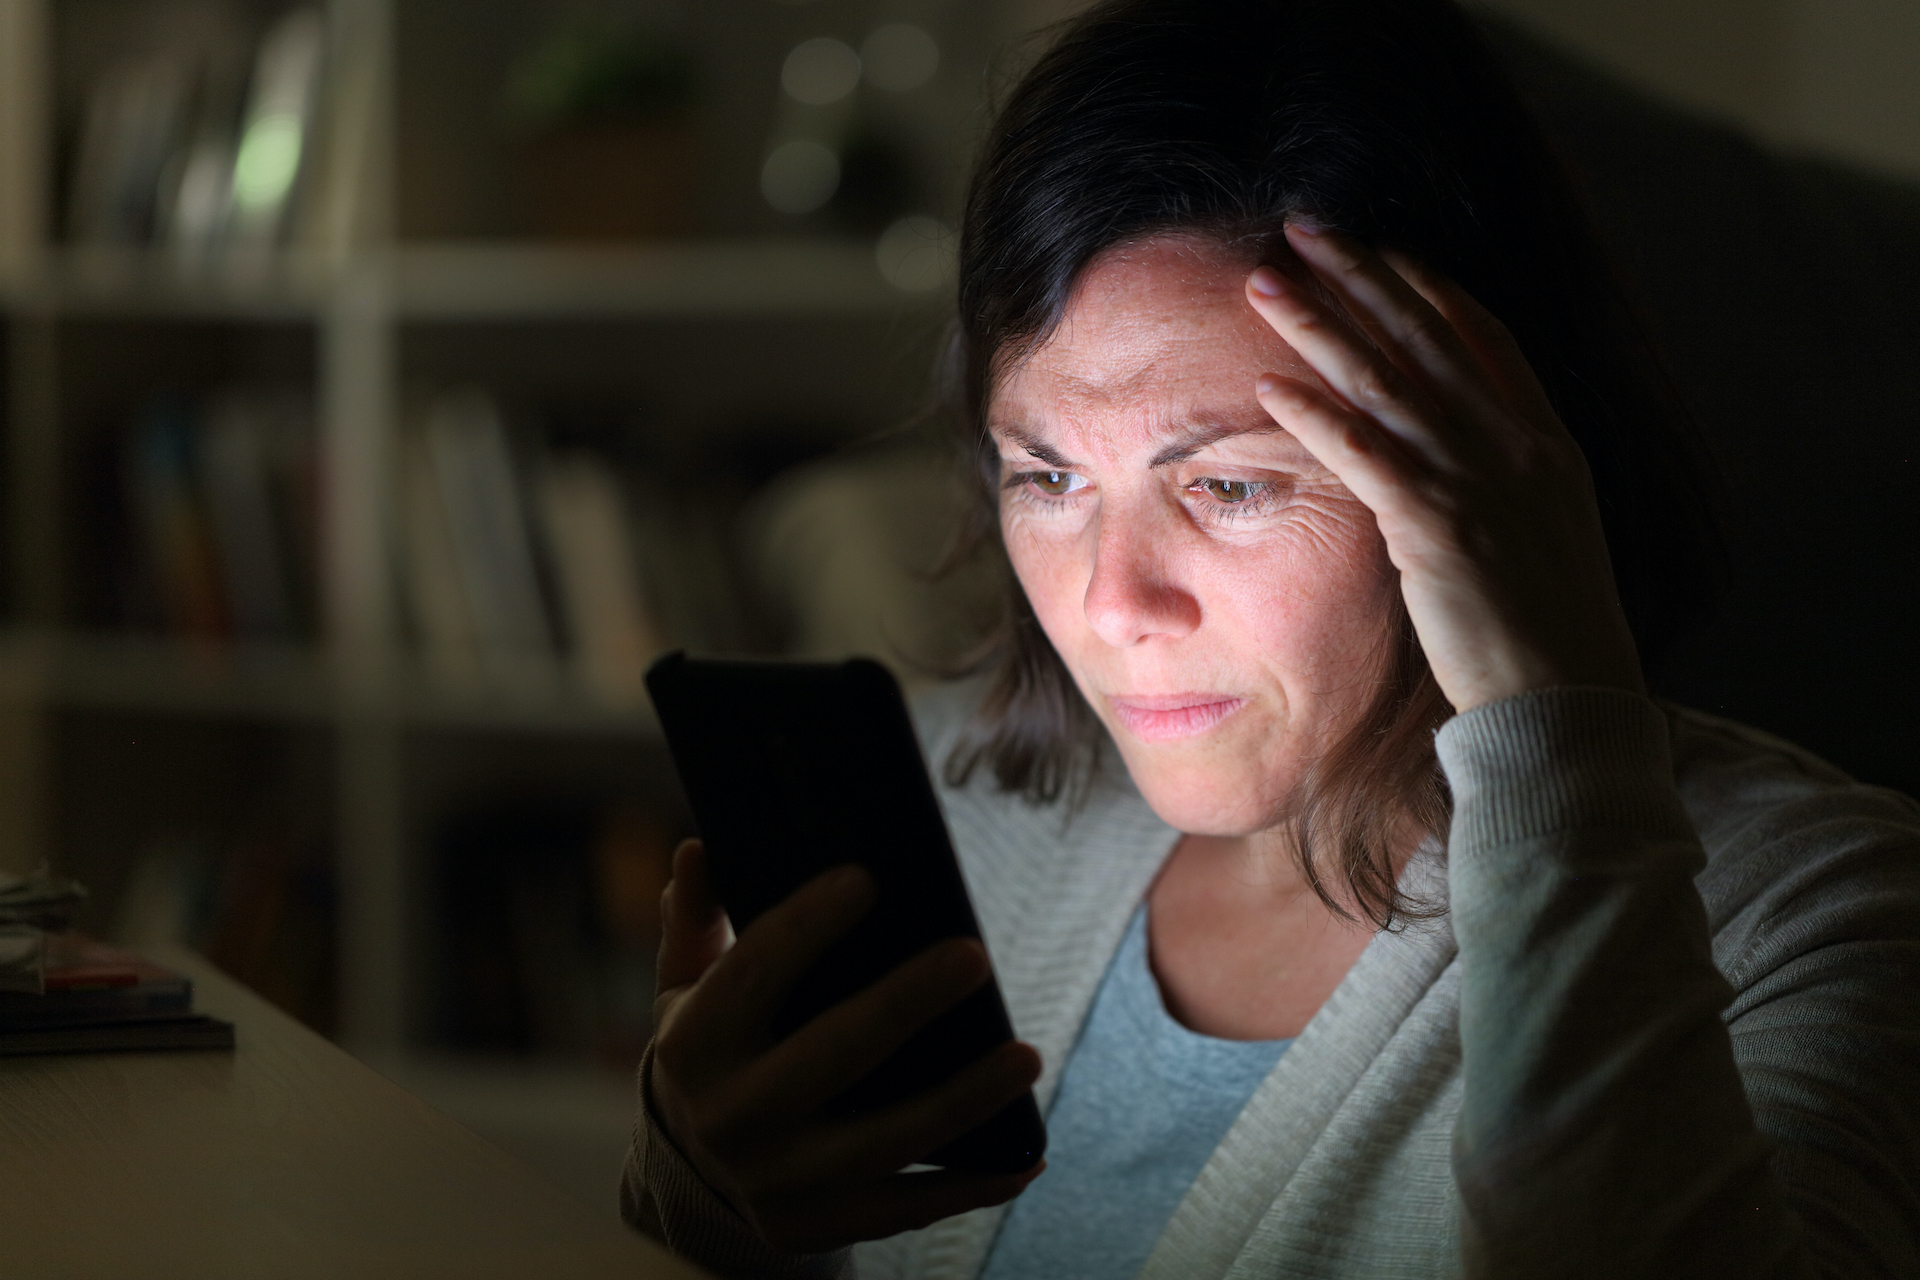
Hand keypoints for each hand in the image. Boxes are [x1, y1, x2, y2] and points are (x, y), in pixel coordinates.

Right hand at [648, 840, 1044, 1251]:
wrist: (693, 1173)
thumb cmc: (715, 1049)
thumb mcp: (686, 987)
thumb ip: (694, 919)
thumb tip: (698, 849)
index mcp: (696, 1044)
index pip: (752, 972)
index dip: (806, 926)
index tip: (865, 879)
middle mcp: (732, 1116)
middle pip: (830, 1054)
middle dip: (905, 1004)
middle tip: (973, 956)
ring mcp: (779, 1180)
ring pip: (885, 1141)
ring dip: (963, 1101)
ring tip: (1026, 1057)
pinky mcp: (820, 1224)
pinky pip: (909, 1210)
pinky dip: (973, 1188)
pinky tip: (1026, 1159)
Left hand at [1244, 224, 1644, 712]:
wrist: (1568, 705)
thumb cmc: (1548, 640)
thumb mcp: (1544, 541)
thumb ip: (1505, 488)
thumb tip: (1461, 469)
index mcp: (1549, 446)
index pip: (1484, 338)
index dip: (1428, 288)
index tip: (1381, 250)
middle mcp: (1519, 448)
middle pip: (1426, 337)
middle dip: (1361, 275)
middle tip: (1303, 228)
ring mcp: (1482, 484)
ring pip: (1387, 381)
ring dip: (1319, 325)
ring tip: (1265, 282)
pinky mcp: (1439, 529)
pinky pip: (1366, 456)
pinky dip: (1315, 416)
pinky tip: (1270, 386)